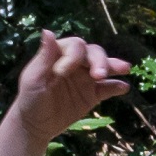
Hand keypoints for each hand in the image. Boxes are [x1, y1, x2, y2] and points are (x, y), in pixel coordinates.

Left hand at [10, 33, 131, 138]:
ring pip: (104, 66)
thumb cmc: (31, 98)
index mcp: (60, 54)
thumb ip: (44, 56)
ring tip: (124, 69)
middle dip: (99, 61)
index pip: (75, 46)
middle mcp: (76, 62)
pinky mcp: (93, 94)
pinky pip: (108, 88)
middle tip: (99, 75)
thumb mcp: (33, 78)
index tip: (62, 73)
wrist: (36, 124)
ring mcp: (86, 78)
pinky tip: (124, 87)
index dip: (73, 57)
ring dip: (113, 66)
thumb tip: (48, 31)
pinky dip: (116, 87)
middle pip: (93, 53)